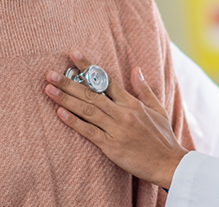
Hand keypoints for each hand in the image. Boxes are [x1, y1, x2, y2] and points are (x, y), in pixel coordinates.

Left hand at [43, 51, 187, 188]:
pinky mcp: (112, 146)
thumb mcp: (158, 109)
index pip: (106, 80)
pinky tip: (60, 113)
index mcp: (132, 103)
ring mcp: (116, 129)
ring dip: (66, 99)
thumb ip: (144, 89)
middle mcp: (123, 113)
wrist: (169, 164)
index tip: (73, 55)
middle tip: (49, 73)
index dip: (88, 67)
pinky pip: (89, 132)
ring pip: (87, 110)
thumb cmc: (163, 138)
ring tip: (49, 89)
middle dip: (69, 82)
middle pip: (91, 94)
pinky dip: (75, 121)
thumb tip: (136, 69)